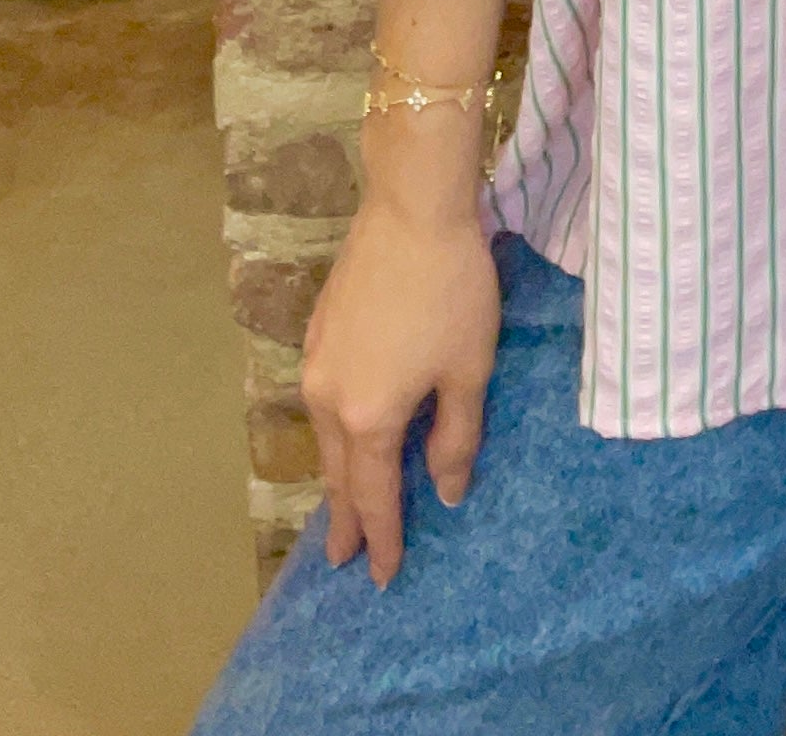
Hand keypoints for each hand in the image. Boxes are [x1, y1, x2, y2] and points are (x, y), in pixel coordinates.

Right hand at [299, 203, 501, 586]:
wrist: (412, 208)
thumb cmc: (452, 290)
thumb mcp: (468, 370)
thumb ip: (455, 438)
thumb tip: (445, 493)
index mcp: (369, 417)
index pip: (375, 496)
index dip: (382, 538)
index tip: (382, 577)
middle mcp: (328, 398)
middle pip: (340, 473)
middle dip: (344, 520)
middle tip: (341, 560)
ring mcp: (317, 362)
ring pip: (327, 438)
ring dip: (338, 475)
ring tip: (343, 506)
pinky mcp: (319, 331)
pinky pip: (323, 403)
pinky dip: (335, 433)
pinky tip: (345, 433)